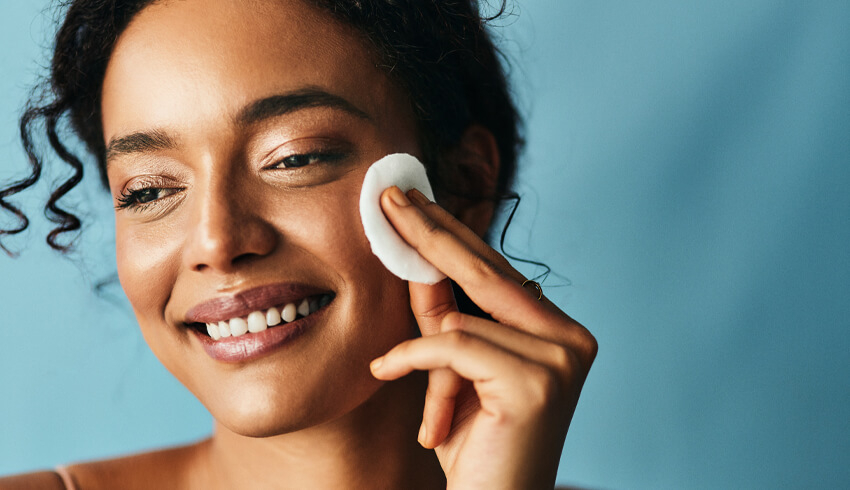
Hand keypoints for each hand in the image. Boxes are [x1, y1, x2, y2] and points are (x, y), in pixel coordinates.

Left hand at [370, 186, 597, 489]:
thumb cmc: (475, 447)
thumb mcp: (453, 372)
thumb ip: (442, 318)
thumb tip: (415, 261)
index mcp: (559, 331)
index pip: (497, 271)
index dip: (451, 233)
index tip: (413, 201)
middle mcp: (570, 339)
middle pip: (486, 272)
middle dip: (430, 234)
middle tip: (389, 198)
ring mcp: (560, 360)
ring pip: (461, 321)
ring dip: (420, 351)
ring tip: (398, 376)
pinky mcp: (536, 383)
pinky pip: (452, 347)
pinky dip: (413, 358)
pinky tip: (386, 370)